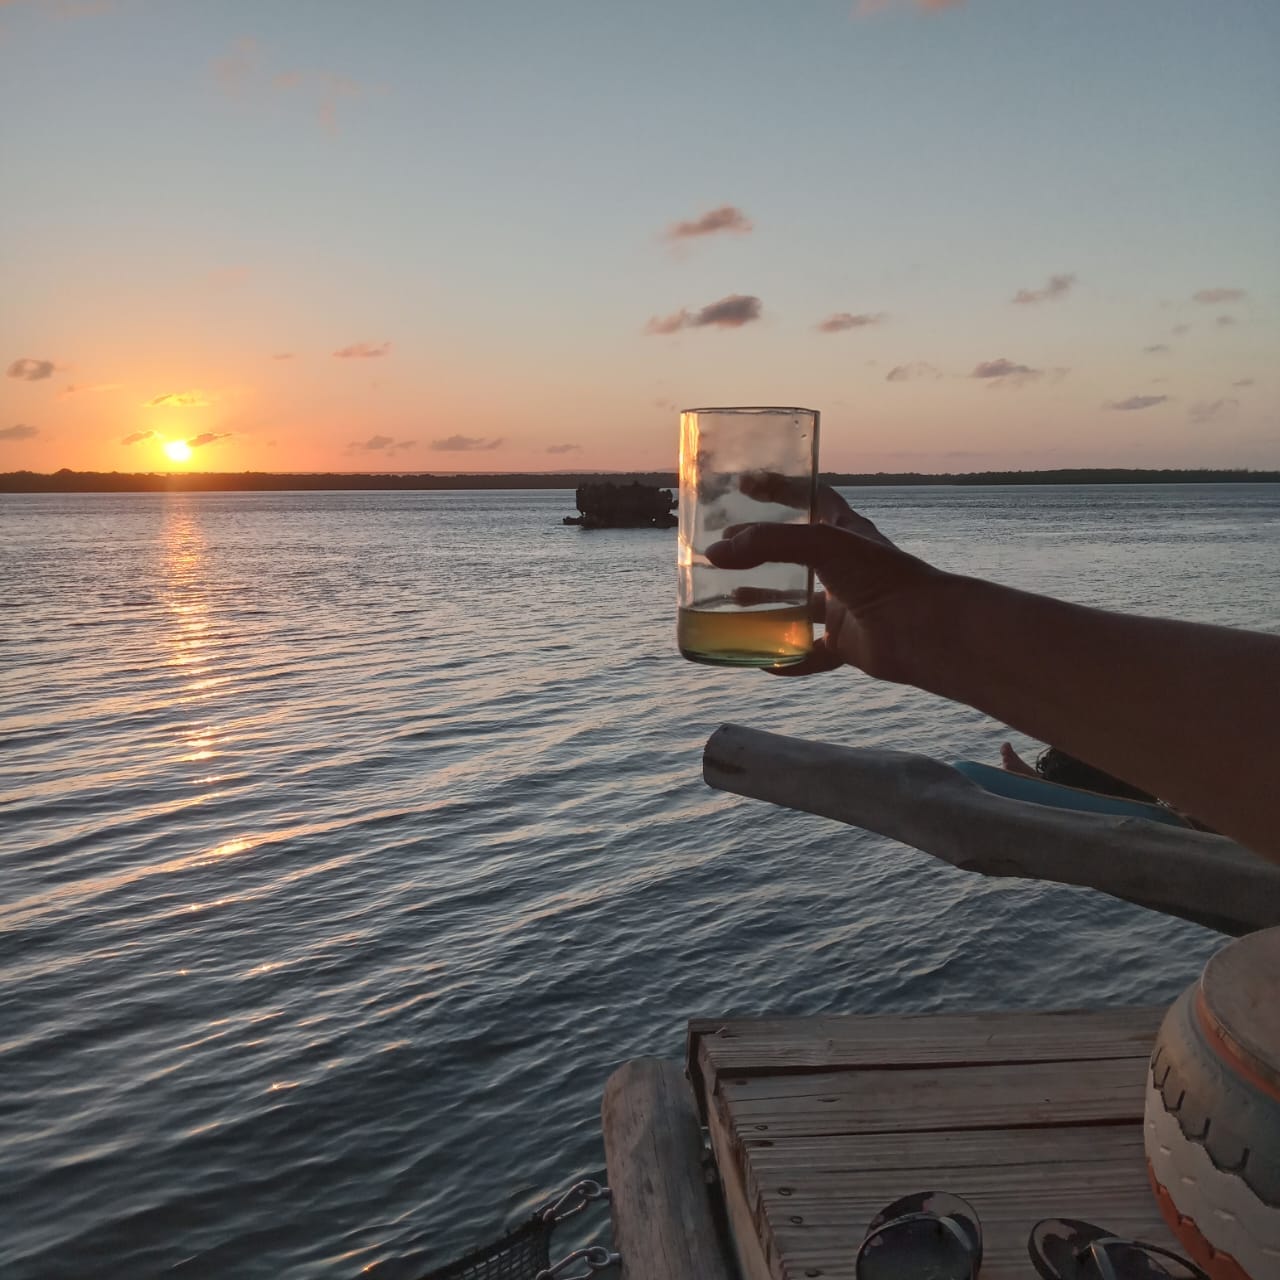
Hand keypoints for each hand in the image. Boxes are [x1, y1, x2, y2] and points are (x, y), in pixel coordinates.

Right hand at [707, 483, 951, 679]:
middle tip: (724, 547)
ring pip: (798, 603)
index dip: (779, 487)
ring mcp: (846, 604)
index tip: (745, 485)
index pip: (810, 498)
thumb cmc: (882, 577)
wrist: (924, 630)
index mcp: (846, 532)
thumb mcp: (823, 545)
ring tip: (730, 600)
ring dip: (765, 602)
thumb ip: (768, 543)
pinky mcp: (847, 642)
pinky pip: (809, 652)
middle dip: (759, 549)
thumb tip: (715, 554)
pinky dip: (784, 659)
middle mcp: (845, 566)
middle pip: (795, 551)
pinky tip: (760, 661)